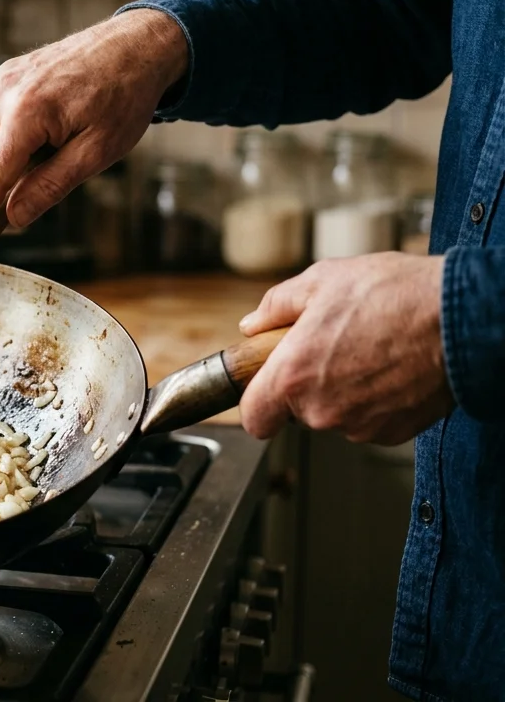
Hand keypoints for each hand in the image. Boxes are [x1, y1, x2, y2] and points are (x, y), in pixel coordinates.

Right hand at [0, 8, 187, 251]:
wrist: (136, 45)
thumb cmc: (124, 97)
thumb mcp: (97, 152)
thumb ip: (51, 186)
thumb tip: (14, 218)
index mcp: (28, 113)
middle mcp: (5, 93)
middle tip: (27, 197)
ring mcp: (3, 80)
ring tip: (49, 155)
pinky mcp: (6, 75)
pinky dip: (7, 141)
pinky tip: (45, 136)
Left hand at [238, 253, 452, 444]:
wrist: (459, 318)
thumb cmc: (393, 295)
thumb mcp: (321, 281)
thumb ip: (276, 306)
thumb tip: (254, 324)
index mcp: (293, 376)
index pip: (254, 419)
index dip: (257, 404)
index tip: (264, 392)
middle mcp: (321, 410)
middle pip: (298, 410)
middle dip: (309, 382)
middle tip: (333, 345)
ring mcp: (359, 426)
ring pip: (336, 414)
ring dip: (344, 389)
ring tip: (369, 349)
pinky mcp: (393, 433)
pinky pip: (369, 419)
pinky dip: (375, 400)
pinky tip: (391, 367)